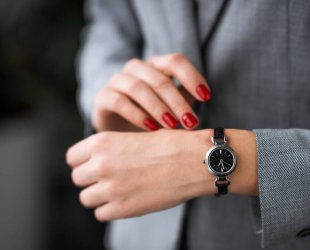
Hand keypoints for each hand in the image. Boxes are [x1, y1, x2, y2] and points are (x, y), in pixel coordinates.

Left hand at [66, 129, 257, 221]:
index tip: (93, 165)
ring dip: (99, 196)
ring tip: (119, 190)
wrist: (194, 160)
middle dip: (90, 179)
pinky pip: (101, 214)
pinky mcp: (122, 208)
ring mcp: (110, 188)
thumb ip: (110, 150)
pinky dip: (110, 209)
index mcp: (101, 142)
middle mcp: (100, 164)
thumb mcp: (134, 138)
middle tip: (110, 178)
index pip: (72, 157)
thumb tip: (95, 163)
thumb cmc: (170, 145)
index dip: (82, 162)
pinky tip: (127, 200)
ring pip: (86, 198)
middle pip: (77, 178)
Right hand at [92, 53, 210, 131]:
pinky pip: (119, 101)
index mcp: (156, 65)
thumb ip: (186, 99)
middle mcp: (137, 68)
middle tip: (191, 122)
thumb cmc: (152, 114)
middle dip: (177, 101)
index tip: (206, 97)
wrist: (120, 127)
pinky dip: (136, 114)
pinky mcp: (103, 96)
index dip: (192, 76)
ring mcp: (118, 80)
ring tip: (172, 126)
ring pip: (138, 87)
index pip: (175, 61)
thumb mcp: (172, 105)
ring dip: (158, 107)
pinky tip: (151, 128)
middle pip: (159, 78)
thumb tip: (204, 98)